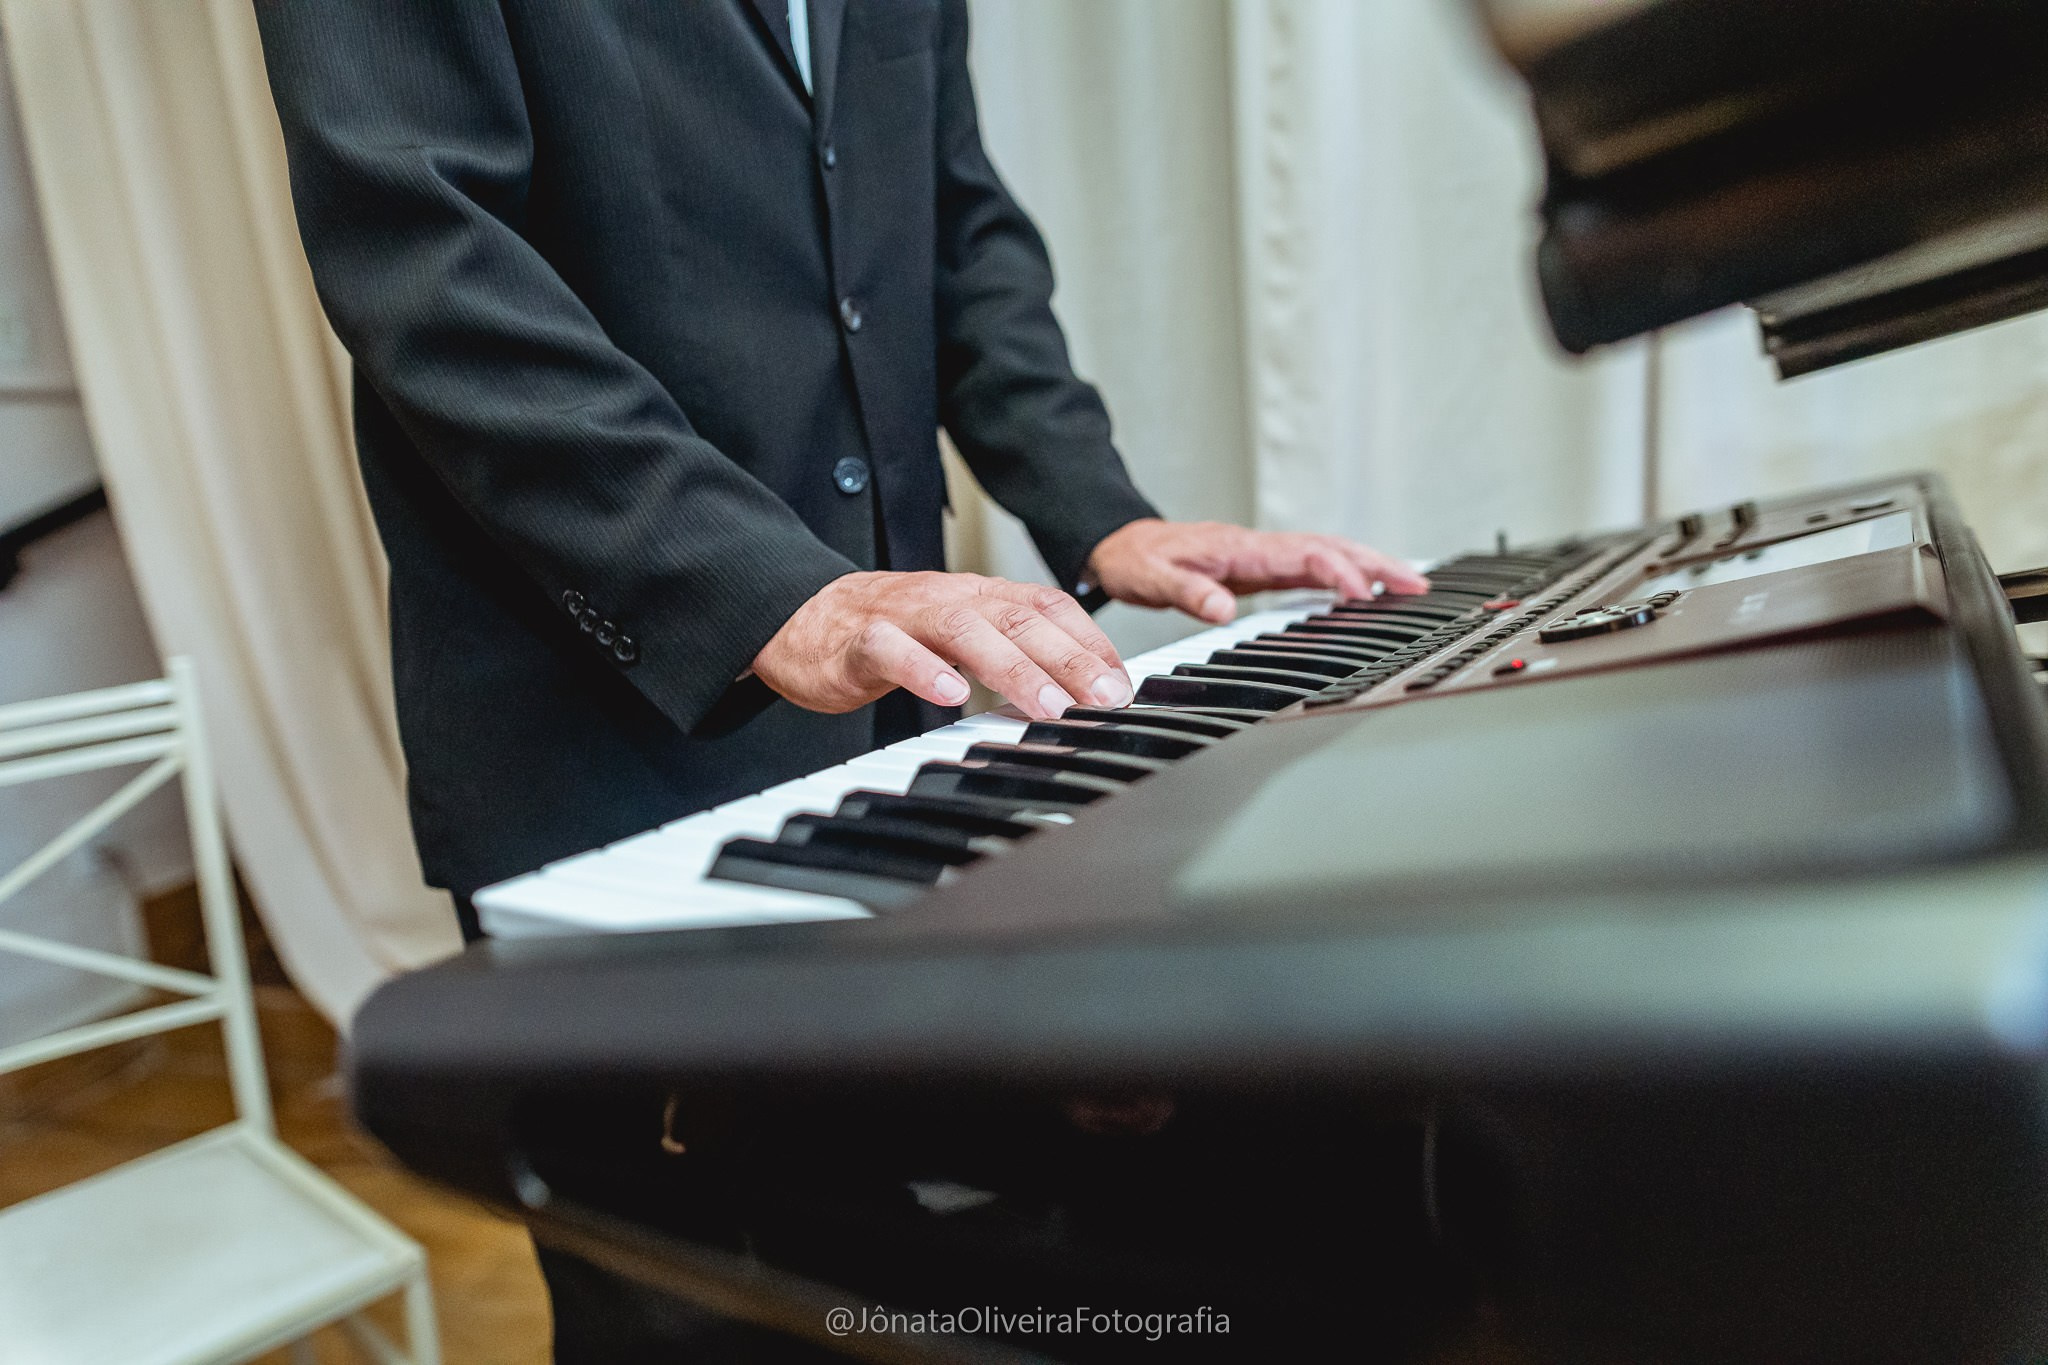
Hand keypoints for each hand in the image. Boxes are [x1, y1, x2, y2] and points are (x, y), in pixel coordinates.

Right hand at [753, 571, 1133, 719]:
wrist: (801, 619)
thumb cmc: (890, 633)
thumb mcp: (959, 636)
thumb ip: (1012, 652)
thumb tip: (1079, 690)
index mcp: (979, 595)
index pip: (1048, 605)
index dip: (1090, 641)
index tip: (1122, 684)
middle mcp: (950, 596)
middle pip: (1018, 617)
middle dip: (1069, 658)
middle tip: (1106, 700)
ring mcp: (904, 614)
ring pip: (964, 629)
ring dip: (1013, 668)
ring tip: (1049, 707)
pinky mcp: (860, 641)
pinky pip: (892, 649)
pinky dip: (923, 672)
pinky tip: (951, 698)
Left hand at [1086, 519, 1430, 622]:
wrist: (1123, 544)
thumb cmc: (1138, 560)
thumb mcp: (1154, 580)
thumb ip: (1189, 594)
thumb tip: (1223, 609)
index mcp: (1241, 548)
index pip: (1304, 554)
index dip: (1336, 571)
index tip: (1362, 594)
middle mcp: (1259, 547)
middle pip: (1330, 547)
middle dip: (1374, 564)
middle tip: (1415, 584)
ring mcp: (1263, 555)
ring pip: (1327, 553)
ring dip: (1367, 566)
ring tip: (1407, 584)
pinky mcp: (1261, 566)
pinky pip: (1312, 565)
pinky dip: (1343, 573)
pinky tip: (1362, 589)